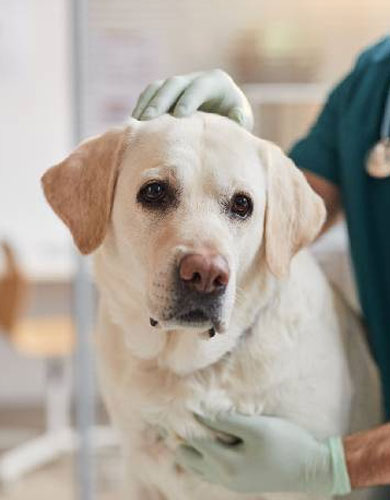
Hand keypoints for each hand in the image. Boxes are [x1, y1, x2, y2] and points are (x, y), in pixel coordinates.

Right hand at [131, 70, 253, 129]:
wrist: (225, 118)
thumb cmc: (234, 122)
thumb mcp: (242, 121)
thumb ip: (240, 120)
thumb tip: (236, 119)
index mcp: (216, 82)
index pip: (199, 87)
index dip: (188, 99)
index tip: (178, 116)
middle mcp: (195, 78)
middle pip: (174, 84)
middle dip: (161, 101)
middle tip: (149, 119)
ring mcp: (179, 84)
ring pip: (158, 87)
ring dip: (146, 103)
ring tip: (137, 122)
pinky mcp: (167, 92)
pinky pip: (150, 94)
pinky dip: (142, 105)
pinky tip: (134, 122)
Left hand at [175, 413, 350, 494]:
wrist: (313, 469)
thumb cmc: (286, 443)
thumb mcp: (257, 428)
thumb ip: (227, 421)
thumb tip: (199, 414)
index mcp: (226, 464)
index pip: (194, 441)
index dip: (184, 423)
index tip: (176, 407)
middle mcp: (224, 477)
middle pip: (190, 458)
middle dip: (180, 440)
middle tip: (172, 421)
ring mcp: (231, 482)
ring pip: (198, 467)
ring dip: (189, 450)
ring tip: (183, 430)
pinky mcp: (240, 482)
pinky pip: (209, 471)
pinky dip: (201, 458)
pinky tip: (204, 446)